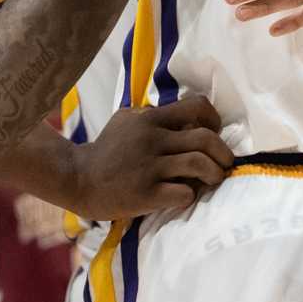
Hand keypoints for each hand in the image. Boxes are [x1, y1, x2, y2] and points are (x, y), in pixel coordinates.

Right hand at [72, 96, 236, 218]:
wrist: (78, 179)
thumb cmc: (106, 150)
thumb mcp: (126, 121)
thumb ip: (153, 116)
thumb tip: (185, 116)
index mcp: (150, 119)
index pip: (196, 106)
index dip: (214, 119)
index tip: (215, 132)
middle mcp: (152, 140)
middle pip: (206, 138)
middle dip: (224, 152)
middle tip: (225, 163)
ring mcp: (149, 168)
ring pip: (199, 164)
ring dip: (215, 173)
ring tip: (214, 179)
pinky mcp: (145, 194)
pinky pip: (183, 193)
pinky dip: (191, 194)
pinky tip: (184, 195)